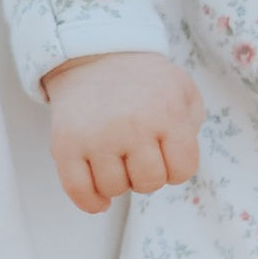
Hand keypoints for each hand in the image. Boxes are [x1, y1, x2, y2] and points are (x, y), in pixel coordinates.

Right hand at [42, 51, 201, 214]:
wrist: (93, 56)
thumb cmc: (143, 81)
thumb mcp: (181, 88)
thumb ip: (191, 124)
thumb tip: (179, 162)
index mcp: (166, 112)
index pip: (182, 170)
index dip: (176, 167)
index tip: (165, 152)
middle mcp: (132, 125)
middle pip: (148, 183)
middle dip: (147, 173)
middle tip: (138, 152)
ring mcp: (96, 136)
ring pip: (114, 189)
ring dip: (119, 180)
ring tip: (117, 156)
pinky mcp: (65, 144)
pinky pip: (79, 192)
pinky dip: (91, 202)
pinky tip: (100, 197)